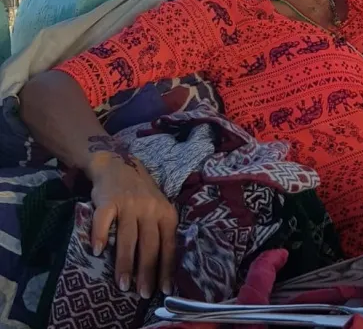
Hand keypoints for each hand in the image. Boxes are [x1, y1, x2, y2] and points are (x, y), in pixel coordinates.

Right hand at [87, 151, 177, 298]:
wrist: (118, 165)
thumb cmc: (141, 194)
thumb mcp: (159, 209)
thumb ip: (161, 231)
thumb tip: (163, 266)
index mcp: (166, 213)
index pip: (169, 244)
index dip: (166, 268)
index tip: (165, 289)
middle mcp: (150, 208)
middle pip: (150, 245)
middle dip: (147, 272)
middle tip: (143, 293)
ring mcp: (129, 204)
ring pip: (128, 238)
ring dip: (125, 263)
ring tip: (123, 284)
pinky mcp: (108, 200)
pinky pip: (103, 221)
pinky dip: (100, 236)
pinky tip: (97, 252)